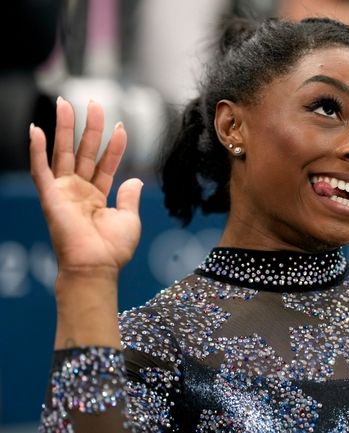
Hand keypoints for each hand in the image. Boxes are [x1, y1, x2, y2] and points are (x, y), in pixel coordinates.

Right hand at [30, 98, 142, 281]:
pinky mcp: (50, 196)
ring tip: (66, 103)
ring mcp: (63, 192)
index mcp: (97, 196)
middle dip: (90, 127)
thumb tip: (135, 179)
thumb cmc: (112, 249)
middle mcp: (79, 191)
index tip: (122, 126)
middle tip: (95, 102)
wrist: (96, 266)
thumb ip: (130, 197)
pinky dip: (37, 150)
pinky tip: (36, 129)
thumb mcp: (129, 219)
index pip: (106, 164)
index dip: (114, 146)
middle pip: (84, 151)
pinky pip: (40, 169)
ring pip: (63, 152)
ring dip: (64, 128)